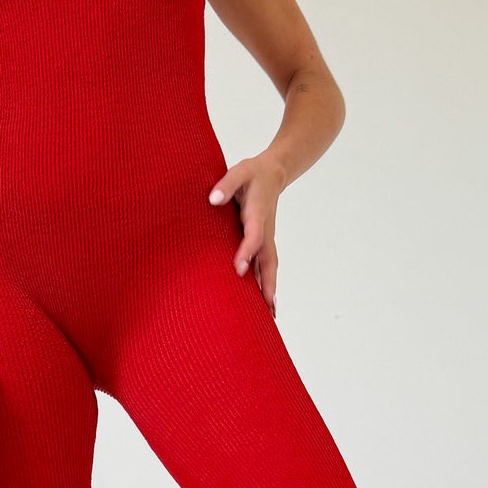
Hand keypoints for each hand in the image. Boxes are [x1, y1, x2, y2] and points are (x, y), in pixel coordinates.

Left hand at [209, 153, 285, 317]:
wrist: (274, 171)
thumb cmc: (253, 173)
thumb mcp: (239, 171)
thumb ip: (226, 185)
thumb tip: (213, 199)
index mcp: (258, 214)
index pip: (253, 237)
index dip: (247, 252)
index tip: (238, 269)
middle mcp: (265, 230)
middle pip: (269, 260)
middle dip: (268, 283)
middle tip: (267, 308)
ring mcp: (267, 237)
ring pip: (270, 267)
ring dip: (270, 290)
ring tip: (270, 316)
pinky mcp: (264, 241)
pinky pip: (266, 265)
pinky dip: (267, 283)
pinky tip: (264, 303)